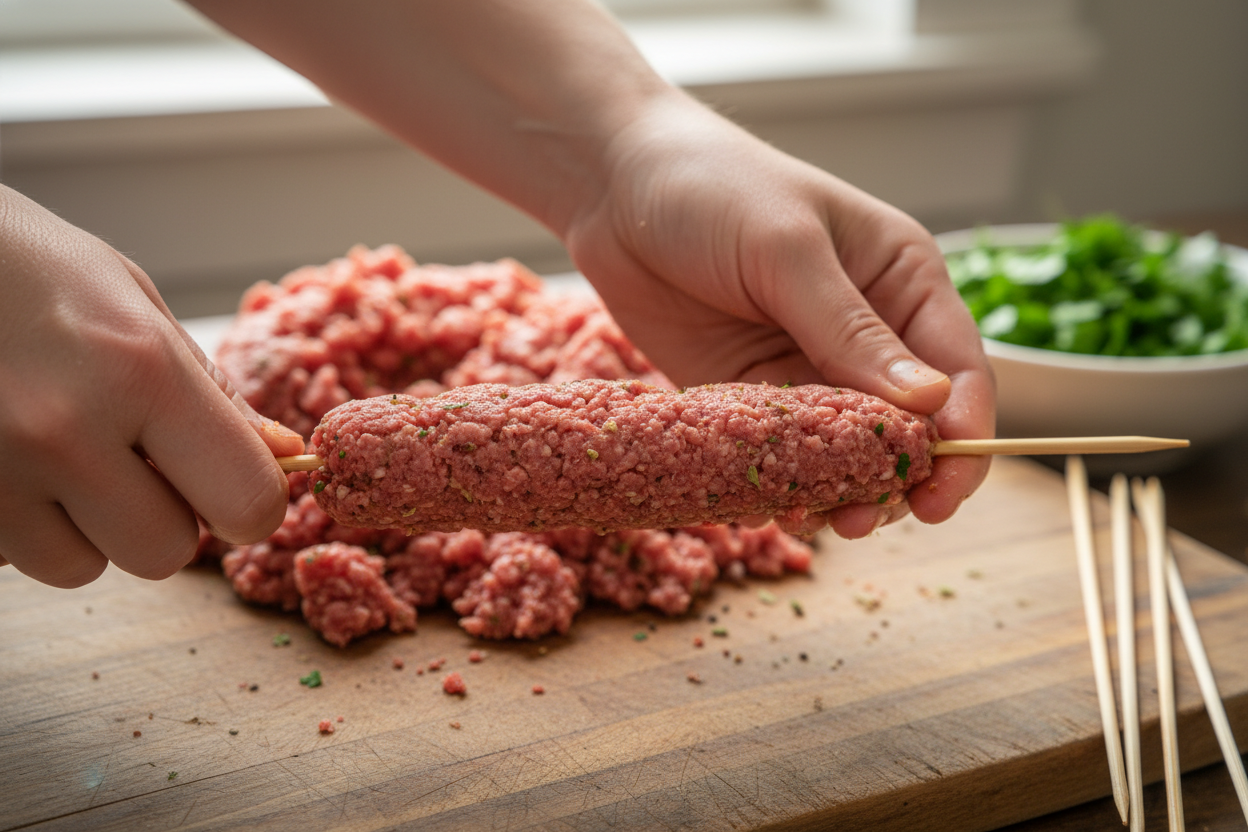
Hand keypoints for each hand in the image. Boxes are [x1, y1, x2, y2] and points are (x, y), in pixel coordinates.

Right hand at [0, 185, 303, 586]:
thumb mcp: (134, 303)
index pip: (245, 501)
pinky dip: (20, 525)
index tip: (230, 486)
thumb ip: (211, 394)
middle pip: (163, 551)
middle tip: (126, 458)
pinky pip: (13, 558)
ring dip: (83, 528)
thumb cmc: (23, 263)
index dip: (249, 504)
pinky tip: (8, 459)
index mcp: (141, 370)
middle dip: (159, 518)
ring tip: (52, 452)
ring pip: (81, 567)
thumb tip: (283, 457)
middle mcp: (65, 429)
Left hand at [564, 91, 995, 537]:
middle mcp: (868, 331)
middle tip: (865, 517)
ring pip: (848, 452)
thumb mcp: (786, 251)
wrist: (614, 187)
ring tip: (821, 519)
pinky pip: (785, 454)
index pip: (960, 371)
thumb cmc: (712, 186)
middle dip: (898, 477)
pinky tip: (775, 505)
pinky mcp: (754, 394)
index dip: (962, 436)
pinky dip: (787, 484)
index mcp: (902, 281)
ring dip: (842, 490)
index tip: (942, 490)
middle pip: (910, 427)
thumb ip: (849, 329)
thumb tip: (930, 402)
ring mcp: (810, 367)